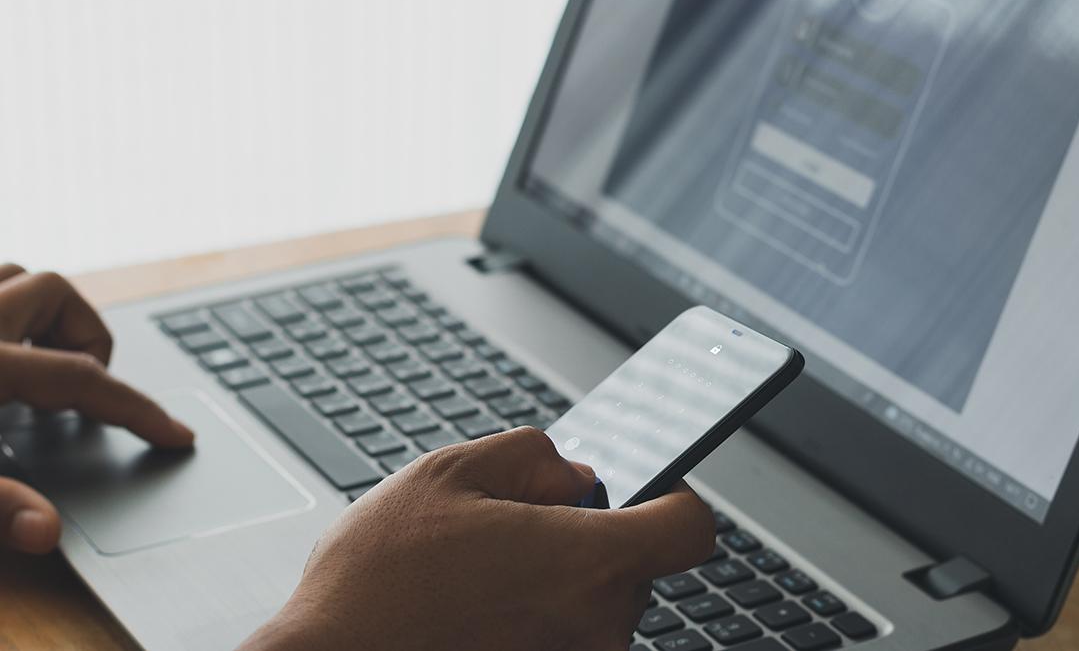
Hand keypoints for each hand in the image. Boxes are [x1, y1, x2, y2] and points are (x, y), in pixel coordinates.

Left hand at [0, 264, 193, 552]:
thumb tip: (46, 532)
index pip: (82, 377)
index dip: (137, 409)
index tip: (175, 433)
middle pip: (55, 291)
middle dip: (85, 334)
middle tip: (82, 389)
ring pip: (14, 273)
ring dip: (41, 310)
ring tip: (41, 361)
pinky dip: (5, 305)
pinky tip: (4, 353)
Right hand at [242, 427, 714, 650]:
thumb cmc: (379, 580)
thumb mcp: (449, 473)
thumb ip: (531, 457)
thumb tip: (575, 473)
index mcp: (584, 562)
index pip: (689, 529)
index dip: (672, 497)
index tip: (646, 486)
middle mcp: (594, 626)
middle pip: (636, 564)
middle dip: (592, 532)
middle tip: (521, 521)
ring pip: (598, 601)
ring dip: (561, 576)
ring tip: (486, 569)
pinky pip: (567, 633)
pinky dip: (540, 613)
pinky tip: (482, 604)